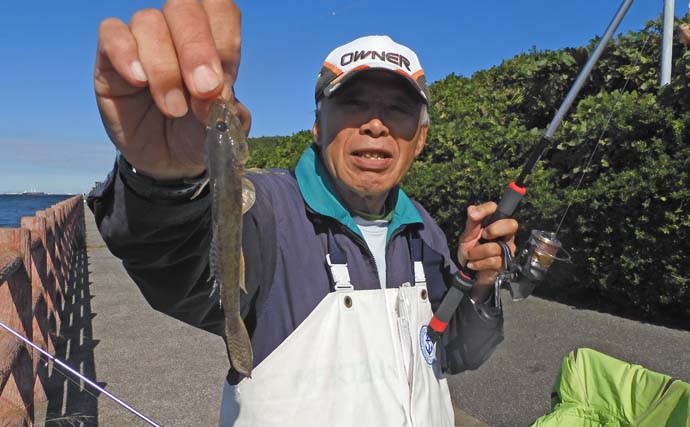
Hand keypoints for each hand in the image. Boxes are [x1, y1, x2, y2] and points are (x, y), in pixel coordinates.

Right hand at [94, 0, 250, 179]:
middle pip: (184, 7)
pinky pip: (111, 32)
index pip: (221, 10)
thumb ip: (227, 108)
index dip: (224, 41)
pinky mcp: (109, 57)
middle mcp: (178, 31)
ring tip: (173, 109)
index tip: (221, 85)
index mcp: (213, 40)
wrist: (168, 162)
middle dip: (196, 49)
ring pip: (149, 21)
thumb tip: (218, 93)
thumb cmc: (198, 134)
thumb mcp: (221, 127)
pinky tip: (138, 81)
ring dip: (164, 68)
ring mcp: (142, 40)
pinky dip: (125, 53)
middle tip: (202, 91)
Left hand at [457, 202, 517, 299]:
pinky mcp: (506, 264)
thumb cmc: (470, 249)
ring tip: (470, 255)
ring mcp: (508, 249)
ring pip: (496, 247)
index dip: (486, 210)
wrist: (468, 271)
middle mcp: (506, 234)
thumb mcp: (467, 235)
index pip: (497, 209)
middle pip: (512, 225)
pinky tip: (473, 264)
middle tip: (483, 236)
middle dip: (495, 230)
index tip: (474, 216)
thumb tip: (472, 209)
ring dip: (477, 252)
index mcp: (495, 223)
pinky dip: (478, 263)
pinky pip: (493, 261)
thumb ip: (471, 222)